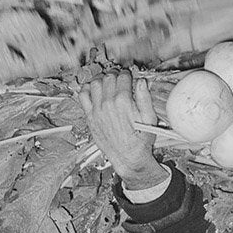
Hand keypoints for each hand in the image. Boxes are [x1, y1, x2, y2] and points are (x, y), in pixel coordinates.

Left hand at [79, 71, 164, 189]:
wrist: (128, 157)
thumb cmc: (140, 140)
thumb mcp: (150, 118)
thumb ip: (145, 97)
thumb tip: (141, 82)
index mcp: (123, 101)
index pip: (123, 77)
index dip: (127, 75)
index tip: (129, 77)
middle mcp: (108, 103)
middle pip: (109, 77)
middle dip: (115, 75)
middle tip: (119, 79)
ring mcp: (97, 110)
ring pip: (95, 83)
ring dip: (101, 79)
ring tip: (107, 82)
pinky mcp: (90, 117)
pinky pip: (83, 96)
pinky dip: (86, 89)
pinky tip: (93, 90)